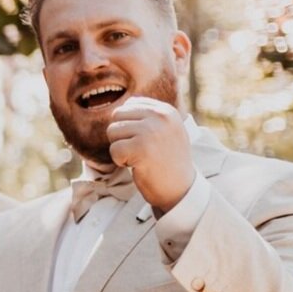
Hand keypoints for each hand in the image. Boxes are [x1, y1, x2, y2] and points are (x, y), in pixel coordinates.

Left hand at [106, 96, 194, 210]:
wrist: (180, 188)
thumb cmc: (168, 161)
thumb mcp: (167, 130)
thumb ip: (149, 116)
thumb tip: (126, 103)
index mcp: (166, 110)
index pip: (129, 105)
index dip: (128, 126)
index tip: (145, 140)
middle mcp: (160, 117)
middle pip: (117, 116)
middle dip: (121, 136)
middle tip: (138, 150)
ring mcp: (151, 131)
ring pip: (112, 132)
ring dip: (120, 149)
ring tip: (140, 157)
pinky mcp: (140, 148)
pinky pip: (113, 150)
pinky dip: (120, 161)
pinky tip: (137, 165)